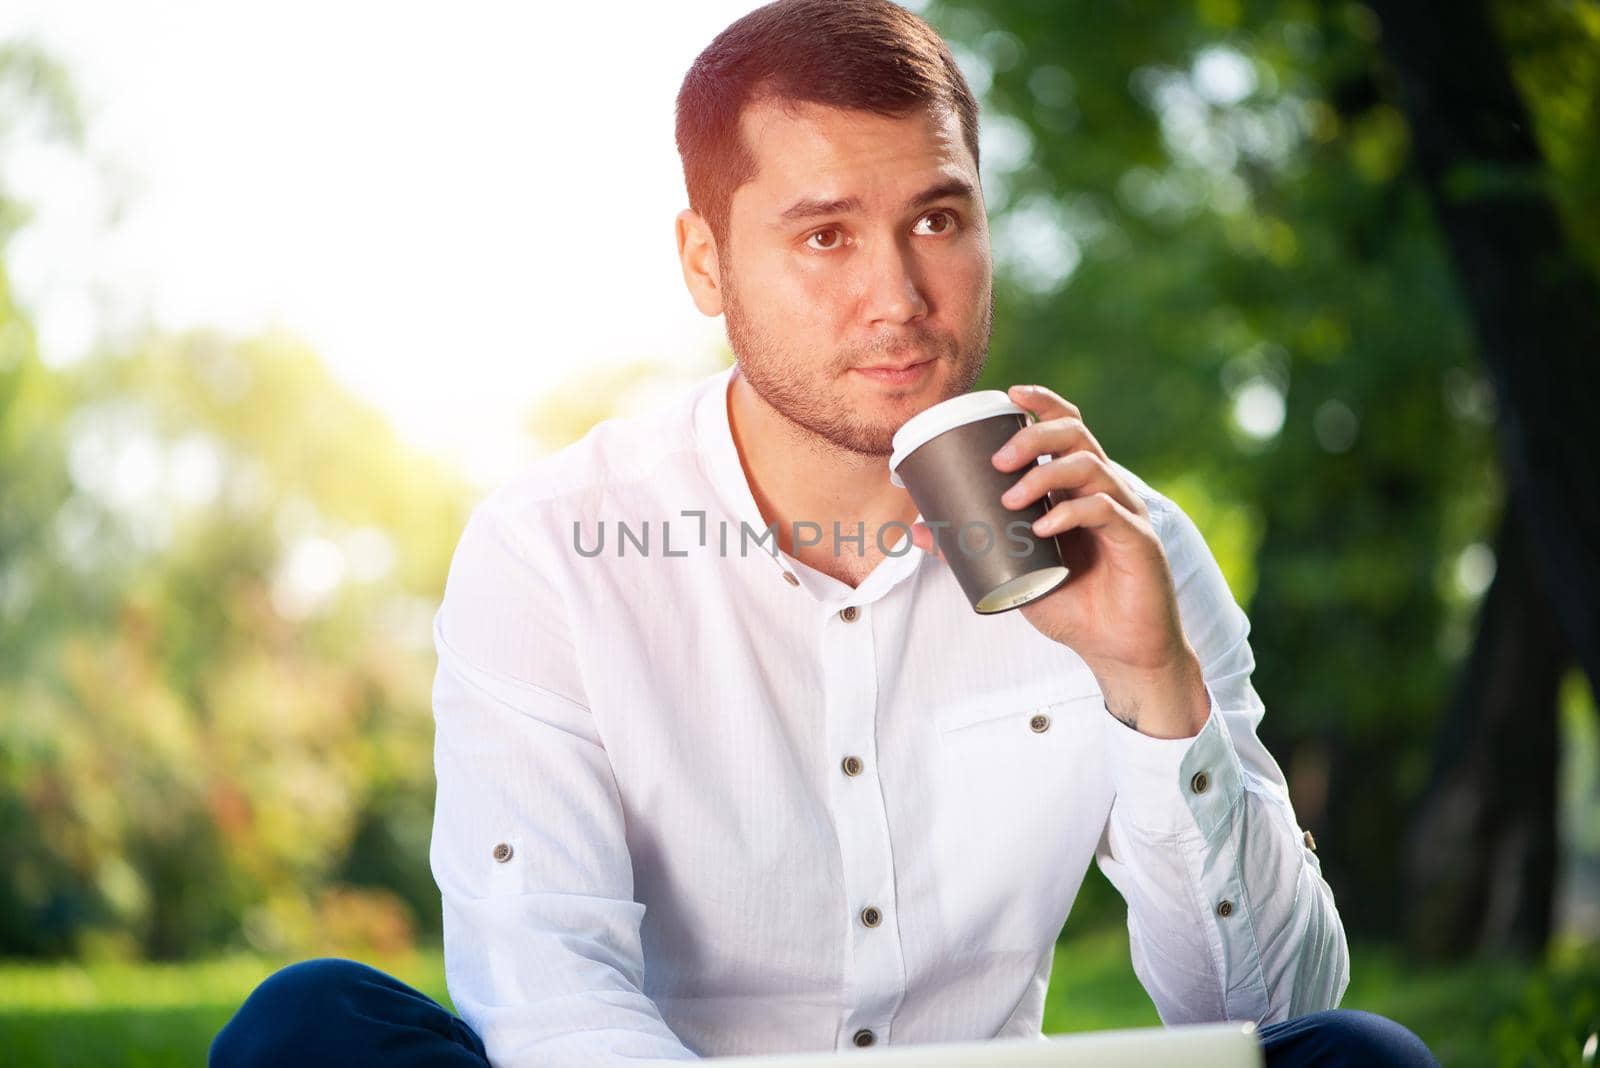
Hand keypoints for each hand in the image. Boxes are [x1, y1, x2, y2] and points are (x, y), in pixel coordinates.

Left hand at [908, 384, 1208, 737]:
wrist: (1117, 651)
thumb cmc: (1071, 604)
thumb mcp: (1013, 573)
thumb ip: (971, 548)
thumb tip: (915, 528)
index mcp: (1076, 489)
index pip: (1066, 429)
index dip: (1043, 404)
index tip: (1011, 391)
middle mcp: (1103, 491)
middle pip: (1077, 436)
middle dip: (1035, 435)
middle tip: (998, 458)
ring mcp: (1124, 514)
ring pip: (1091, 467)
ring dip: (1045, 474)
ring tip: (1010, 498)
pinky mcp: (1139, 542)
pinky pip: (1106, 512)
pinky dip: (1071, 513)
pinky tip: (1044, 527)